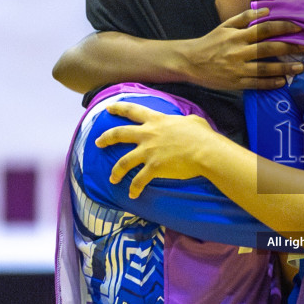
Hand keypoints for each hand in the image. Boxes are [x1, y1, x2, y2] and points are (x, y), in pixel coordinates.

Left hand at [95, 102, 224, 196]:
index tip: (108, 108)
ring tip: (112, 178)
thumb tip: (187, 121)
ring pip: (123, 161)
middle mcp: (148, 134)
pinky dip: (134, 188)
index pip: (132, 110)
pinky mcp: (153, 168)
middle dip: (106, 138)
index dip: (118, 108)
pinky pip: (139, 180)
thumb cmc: (202, 135)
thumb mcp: (192, 121)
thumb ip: (184, 120)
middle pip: (119, 134)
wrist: (205, 151)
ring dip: (116, 171)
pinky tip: (133, 194)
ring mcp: (149, 152)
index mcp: (156, 120)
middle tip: (97, 142)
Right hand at [180, 8, 303, 89]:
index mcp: (237, 35)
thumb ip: (245, 17)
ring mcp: (237, 69)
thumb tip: (266, 10)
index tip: (298, 28)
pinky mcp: (235, 83)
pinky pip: (256, 83)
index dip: (282, 28)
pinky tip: (282, 82)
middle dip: (289, 48)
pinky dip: (270, 83)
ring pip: (265, 68)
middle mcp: (238, 52)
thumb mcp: (225, 26)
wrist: (190, 62)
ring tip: (300, 67)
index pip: (264, 29)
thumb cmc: (211, 42)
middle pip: (268, 49)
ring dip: (284, 68)